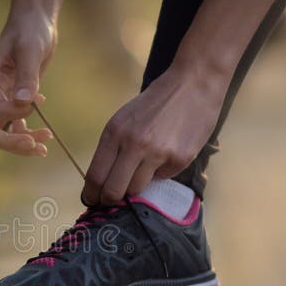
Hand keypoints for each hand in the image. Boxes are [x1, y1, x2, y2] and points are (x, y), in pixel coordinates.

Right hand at [0, 14, 54, 155]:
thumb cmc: (30, 30)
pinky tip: (46, 132)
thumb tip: (24, 102)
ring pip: (1, 133)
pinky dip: (27, 134)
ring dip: (21, 144)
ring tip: (45, 147)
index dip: (14, 115)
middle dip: (9, 143)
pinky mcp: (10, 102)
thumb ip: (27, 76)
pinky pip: (14, 127)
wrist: (35, 22)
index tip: (36, 104)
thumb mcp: (31, 49)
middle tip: (36, 147)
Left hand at [81, 63, 226, 205]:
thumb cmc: (154, 104)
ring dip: (136, 186)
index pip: (95, 176)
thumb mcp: (124, 120)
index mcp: (114, 133)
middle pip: (113, 191)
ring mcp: (158, 153)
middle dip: (110, 200)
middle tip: (112, 201)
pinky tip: (167, 152)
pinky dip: (161, 171)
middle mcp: (134, 144)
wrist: (193, 84)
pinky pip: (163, 178)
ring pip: (137, 189)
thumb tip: (102, 181)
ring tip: (142, 168)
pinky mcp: (180, 159)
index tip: (92, 200)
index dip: (92, 194)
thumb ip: (112, 148)